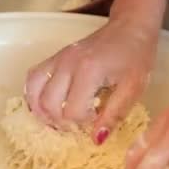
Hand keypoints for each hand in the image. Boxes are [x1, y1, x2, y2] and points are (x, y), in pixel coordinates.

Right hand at [25, 19, 157, 142]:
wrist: (130, 28)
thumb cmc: (135, 57)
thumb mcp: (133, 89)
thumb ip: (114, 115)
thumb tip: (96, 140)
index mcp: (89, 71)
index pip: (73, 111)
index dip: (83, 124)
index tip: (96, 121)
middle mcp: (67, 63)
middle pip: (48, 104)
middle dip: (61, 122)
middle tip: (77, 126)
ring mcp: (58, 58)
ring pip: (34, 91)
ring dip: (42, 111)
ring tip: (57, 120)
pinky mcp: (54, 57)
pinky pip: (33, 78)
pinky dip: (33, 95)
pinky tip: (45, 105)